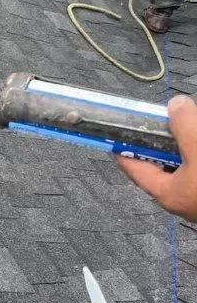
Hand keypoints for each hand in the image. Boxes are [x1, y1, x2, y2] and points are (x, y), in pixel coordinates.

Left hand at [117, 95, 196, 220]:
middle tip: (166, 118)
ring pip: (187, 162)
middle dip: (164, 139)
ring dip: (188, 143)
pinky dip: (195, 151)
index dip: (123, 148)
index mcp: (168, 192)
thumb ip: (184, 127)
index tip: (114, 132)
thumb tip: (176, 106)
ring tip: (189, 122)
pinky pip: (196, 166)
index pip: (135, 168)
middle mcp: (183, 197)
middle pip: (164, 163)